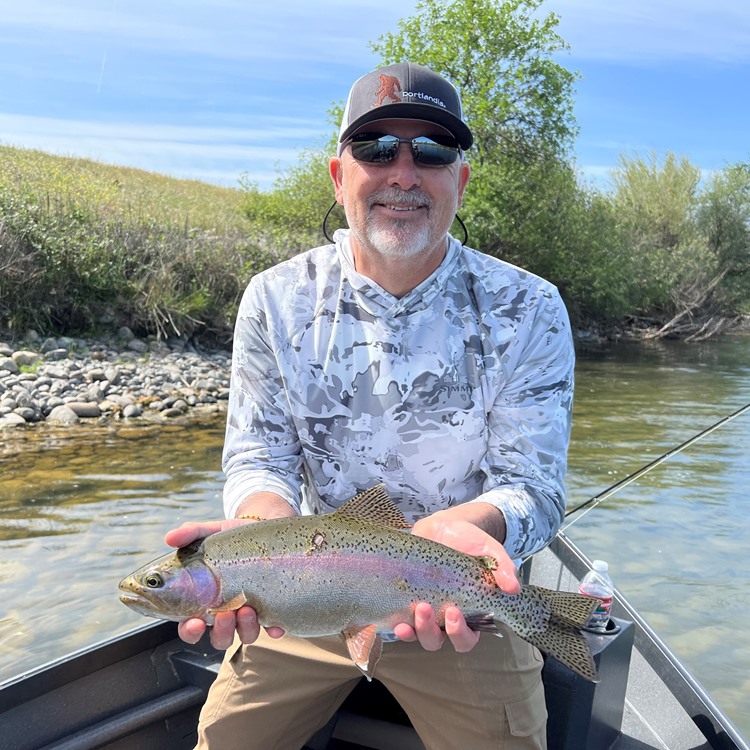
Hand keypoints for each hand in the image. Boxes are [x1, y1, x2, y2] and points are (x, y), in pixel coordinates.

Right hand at [164, 517, 285, 649]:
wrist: (263, 528)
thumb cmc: (230, 537)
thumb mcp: (210, 532)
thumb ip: (190, 534)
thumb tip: (170, 537)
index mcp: (204, 600)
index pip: (191, 626)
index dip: (190, 631)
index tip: (194, 623)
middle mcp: (226, 612)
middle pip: (219, 637)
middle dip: (222, 631)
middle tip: (225, 614)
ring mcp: (249, 612)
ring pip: (245, 635)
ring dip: (246, 629)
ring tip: (248, 609)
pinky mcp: (271, 608)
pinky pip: (273, 627)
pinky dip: (274, 629)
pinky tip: (275, 625)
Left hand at [393, 505, 519, 651]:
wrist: (443, 525)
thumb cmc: (469, 541)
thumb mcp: (489, 550)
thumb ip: (503, 567)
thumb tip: (514, 587)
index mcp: (469, 612)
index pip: (468, 637)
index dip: (461, 633)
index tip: (454, 612)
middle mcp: (444, 617)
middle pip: (440, 641)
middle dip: (433, 632)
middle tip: (430, 608)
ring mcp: (425, 611)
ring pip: (420, 635)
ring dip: (417, 630)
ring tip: (418, 608)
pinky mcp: (406, 601)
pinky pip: (401, 622)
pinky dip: (399, 626)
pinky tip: (397, 620)